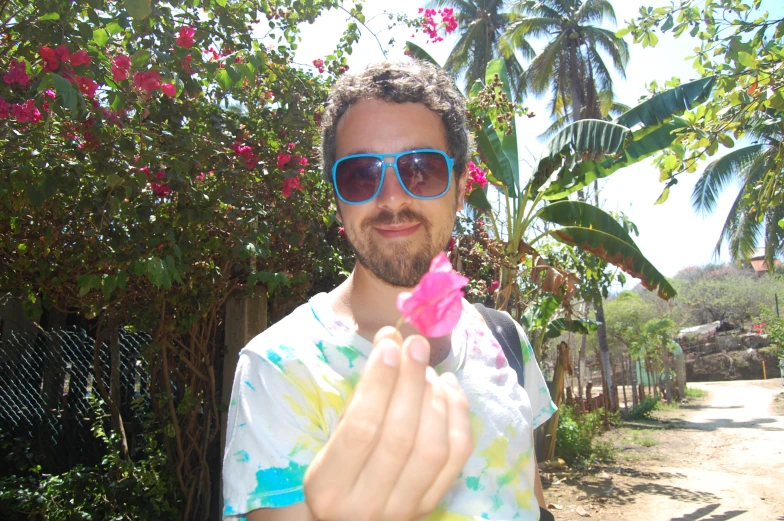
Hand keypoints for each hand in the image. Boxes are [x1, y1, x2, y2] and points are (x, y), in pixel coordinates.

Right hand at [303, 327, 473, 520]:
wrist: (352, 520)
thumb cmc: (338, 470)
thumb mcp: (333, 439)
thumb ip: (361, 396)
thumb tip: (391, 340)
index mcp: (329, 485)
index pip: (360, 428)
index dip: (378, 383)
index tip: (389, 345)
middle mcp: (366, 505)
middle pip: (400, 436)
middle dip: (411, 382)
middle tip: (415, 345)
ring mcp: (404, 509)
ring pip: (433, 448)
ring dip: (434, 398)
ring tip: (427, 369)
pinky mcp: (432, 504)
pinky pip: (457, 456)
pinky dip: (457, 414)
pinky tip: (447, 386)